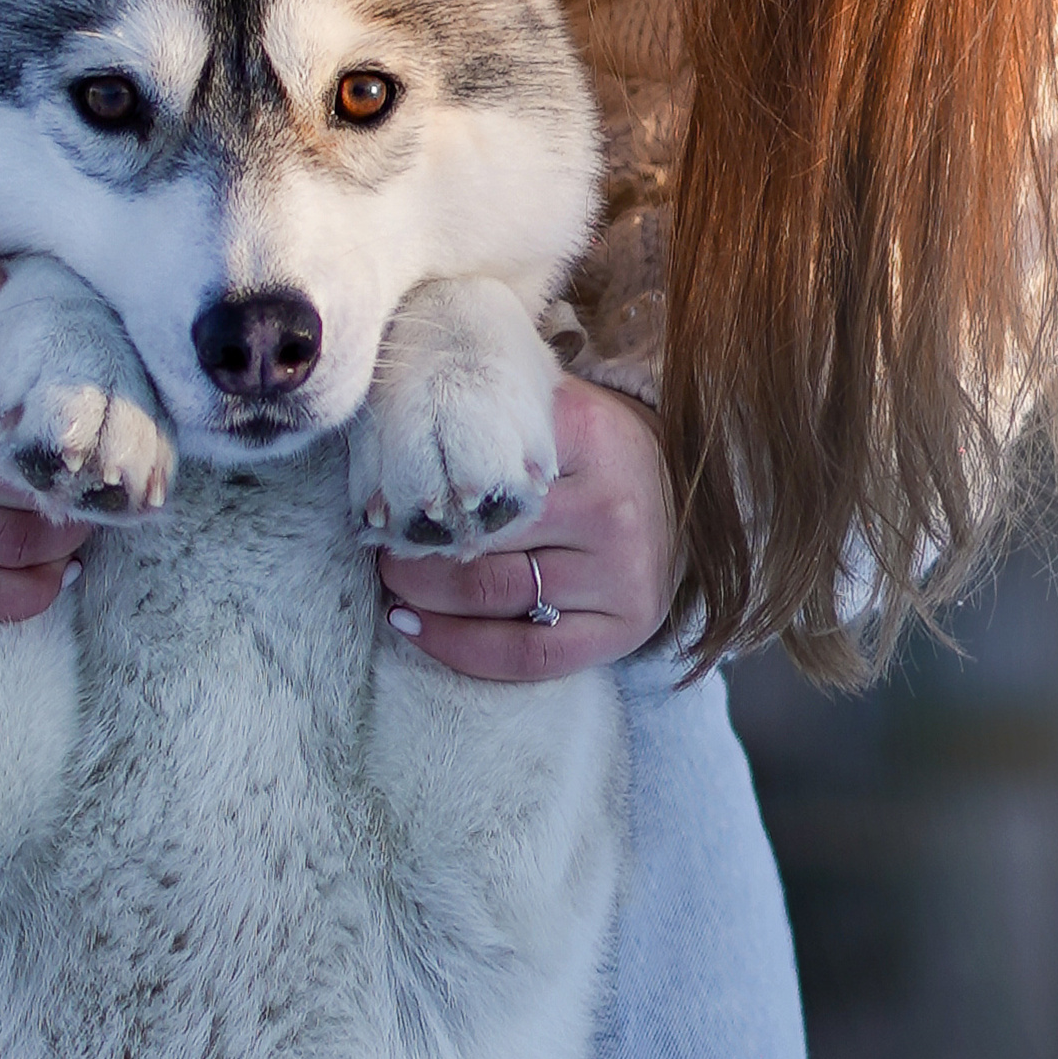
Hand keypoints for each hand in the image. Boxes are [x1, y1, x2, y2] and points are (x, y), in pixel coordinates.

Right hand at [0, 243, 87, 620]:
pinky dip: (26, 591)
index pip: (34, 428)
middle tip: (108, 472)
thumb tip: (25, 339)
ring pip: (13, 550)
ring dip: (68, 537)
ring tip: (78, 503)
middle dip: (86, 489)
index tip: (120, 435)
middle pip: (31, 495)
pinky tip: (54, 562)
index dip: (92, 437)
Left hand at [377, 376, 676, 678]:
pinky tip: (412, 628)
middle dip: (412, 545)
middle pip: (481, 534)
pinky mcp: (624, 627)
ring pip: (494, 594)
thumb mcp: (552, 405)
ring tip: (391, 580)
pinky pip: (526, 653)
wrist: (678, 491)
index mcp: (587, 433)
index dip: (419, 481)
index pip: (482, 459)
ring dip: (422, 593)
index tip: (385, 492)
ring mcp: (622, 572)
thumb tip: (398, 419)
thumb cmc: (590, 446)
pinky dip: (457, 647)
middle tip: (380, 542)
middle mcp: (610, 505)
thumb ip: (491, 408)